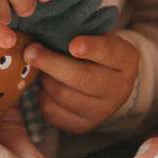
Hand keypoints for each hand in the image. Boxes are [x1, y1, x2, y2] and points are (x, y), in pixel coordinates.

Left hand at [24, 32, 139, 132]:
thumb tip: (45, 32)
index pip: (109, 53)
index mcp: (126, 60)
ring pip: (64, 96)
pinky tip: (45, 85)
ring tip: (39, 67)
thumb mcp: (96, 34)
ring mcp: (103, 111)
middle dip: (52, 64)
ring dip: (45, 79)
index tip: (73, 44)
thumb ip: (78, 31)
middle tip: (31, 51)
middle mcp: (120, 88)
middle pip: (83, 79)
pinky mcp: (84, 126)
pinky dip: (43, 96)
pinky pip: (54, 112)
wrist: (105, 80)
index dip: (91, 48)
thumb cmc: (94, 49)